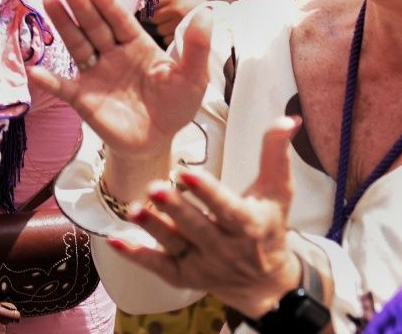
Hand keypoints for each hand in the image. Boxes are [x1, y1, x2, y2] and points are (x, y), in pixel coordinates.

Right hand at [28, 0, 211, 161]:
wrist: (157, 141)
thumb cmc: (175, 105)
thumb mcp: (192, 76)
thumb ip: (196, 46)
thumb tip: (208, 11)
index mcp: (136, 45)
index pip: (119, 18)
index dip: (105, 1)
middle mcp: (112, 54)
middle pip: (93, 24)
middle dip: (79, 3)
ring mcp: (95, 74)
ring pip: (76, 44)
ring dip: (61, 23)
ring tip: (48, 0)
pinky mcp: (83, 98)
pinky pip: (63, 87)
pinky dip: (49, 80)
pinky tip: (35, 71)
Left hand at [109, 117, 303, 317]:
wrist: (266, 283)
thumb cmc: (269, 227)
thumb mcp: (278, 192)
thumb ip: (276, 154)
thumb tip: (288, 119)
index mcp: (249, 226)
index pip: (227, 209)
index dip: (208, 192)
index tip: (186, 173)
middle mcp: (225, 248)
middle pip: (197, 227)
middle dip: (176, 209)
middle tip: (154, 187)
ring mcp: (203, 264)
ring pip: (174, 246)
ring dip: (153, 228)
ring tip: (133, 208)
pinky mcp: (184, 277)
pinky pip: (158, 267)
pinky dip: (136, 256)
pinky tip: (113, 240)